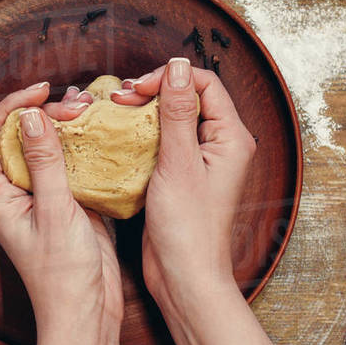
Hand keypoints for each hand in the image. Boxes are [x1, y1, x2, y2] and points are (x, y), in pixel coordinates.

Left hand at [0, 82, 122, 344]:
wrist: (85, 314)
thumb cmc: (62, 275)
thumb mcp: (55, 213)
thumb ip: (44, 163)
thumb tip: (30, 117)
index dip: (10, 106)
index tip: (41, 91)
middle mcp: (13, 192)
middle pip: (19, 135)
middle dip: (46, 113)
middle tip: (77, 105)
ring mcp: (40, 196)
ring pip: (46, 146)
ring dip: (66, 126)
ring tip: (91, 110)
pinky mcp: (66, 202)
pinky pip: (69, 164)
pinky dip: (84, 145)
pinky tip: (103, 133)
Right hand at [111, 58, 255, 312]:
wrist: (184, 278)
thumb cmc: (188, 228)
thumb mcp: (179, 163)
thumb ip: (178, 112)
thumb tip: (177, 66)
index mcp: (231, 138)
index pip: (203, 84)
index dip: (169, 78)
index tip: (136, 89)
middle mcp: (219, 145)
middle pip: (186, 98)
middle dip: (151, 92)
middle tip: (119, 99)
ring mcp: (199, 161)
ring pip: (171, 119)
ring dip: (142, 113)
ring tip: (114, 113)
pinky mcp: (179, 176)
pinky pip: (161, 143)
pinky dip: (139, 135)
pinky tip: (117, 137)